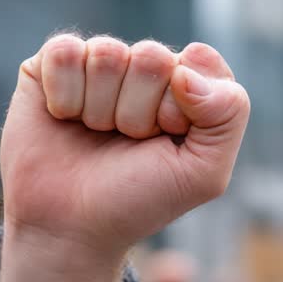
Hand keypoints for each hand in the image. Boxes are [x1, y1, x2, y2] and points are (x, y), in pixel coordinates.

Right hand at [0, 34, 249, 281]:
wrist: (70, 228)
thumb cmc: (139, 200)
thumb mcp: (204, 172)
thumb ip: (228, 114)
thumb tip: (185, 66)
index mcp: (189, 86)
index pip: (200, 62)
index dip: (182, 110)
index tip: (166, 141)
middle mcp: (146, 69)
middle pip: (152, 57)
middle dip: (138, 114)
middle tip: (126, 143)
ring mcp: (100, 63)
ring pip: (107, 53)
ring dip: (100, 109)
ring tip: (96, 134)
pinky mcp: (54, 63)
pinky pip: (64, 52)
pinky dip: (64, 95)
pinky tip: (64, 118)